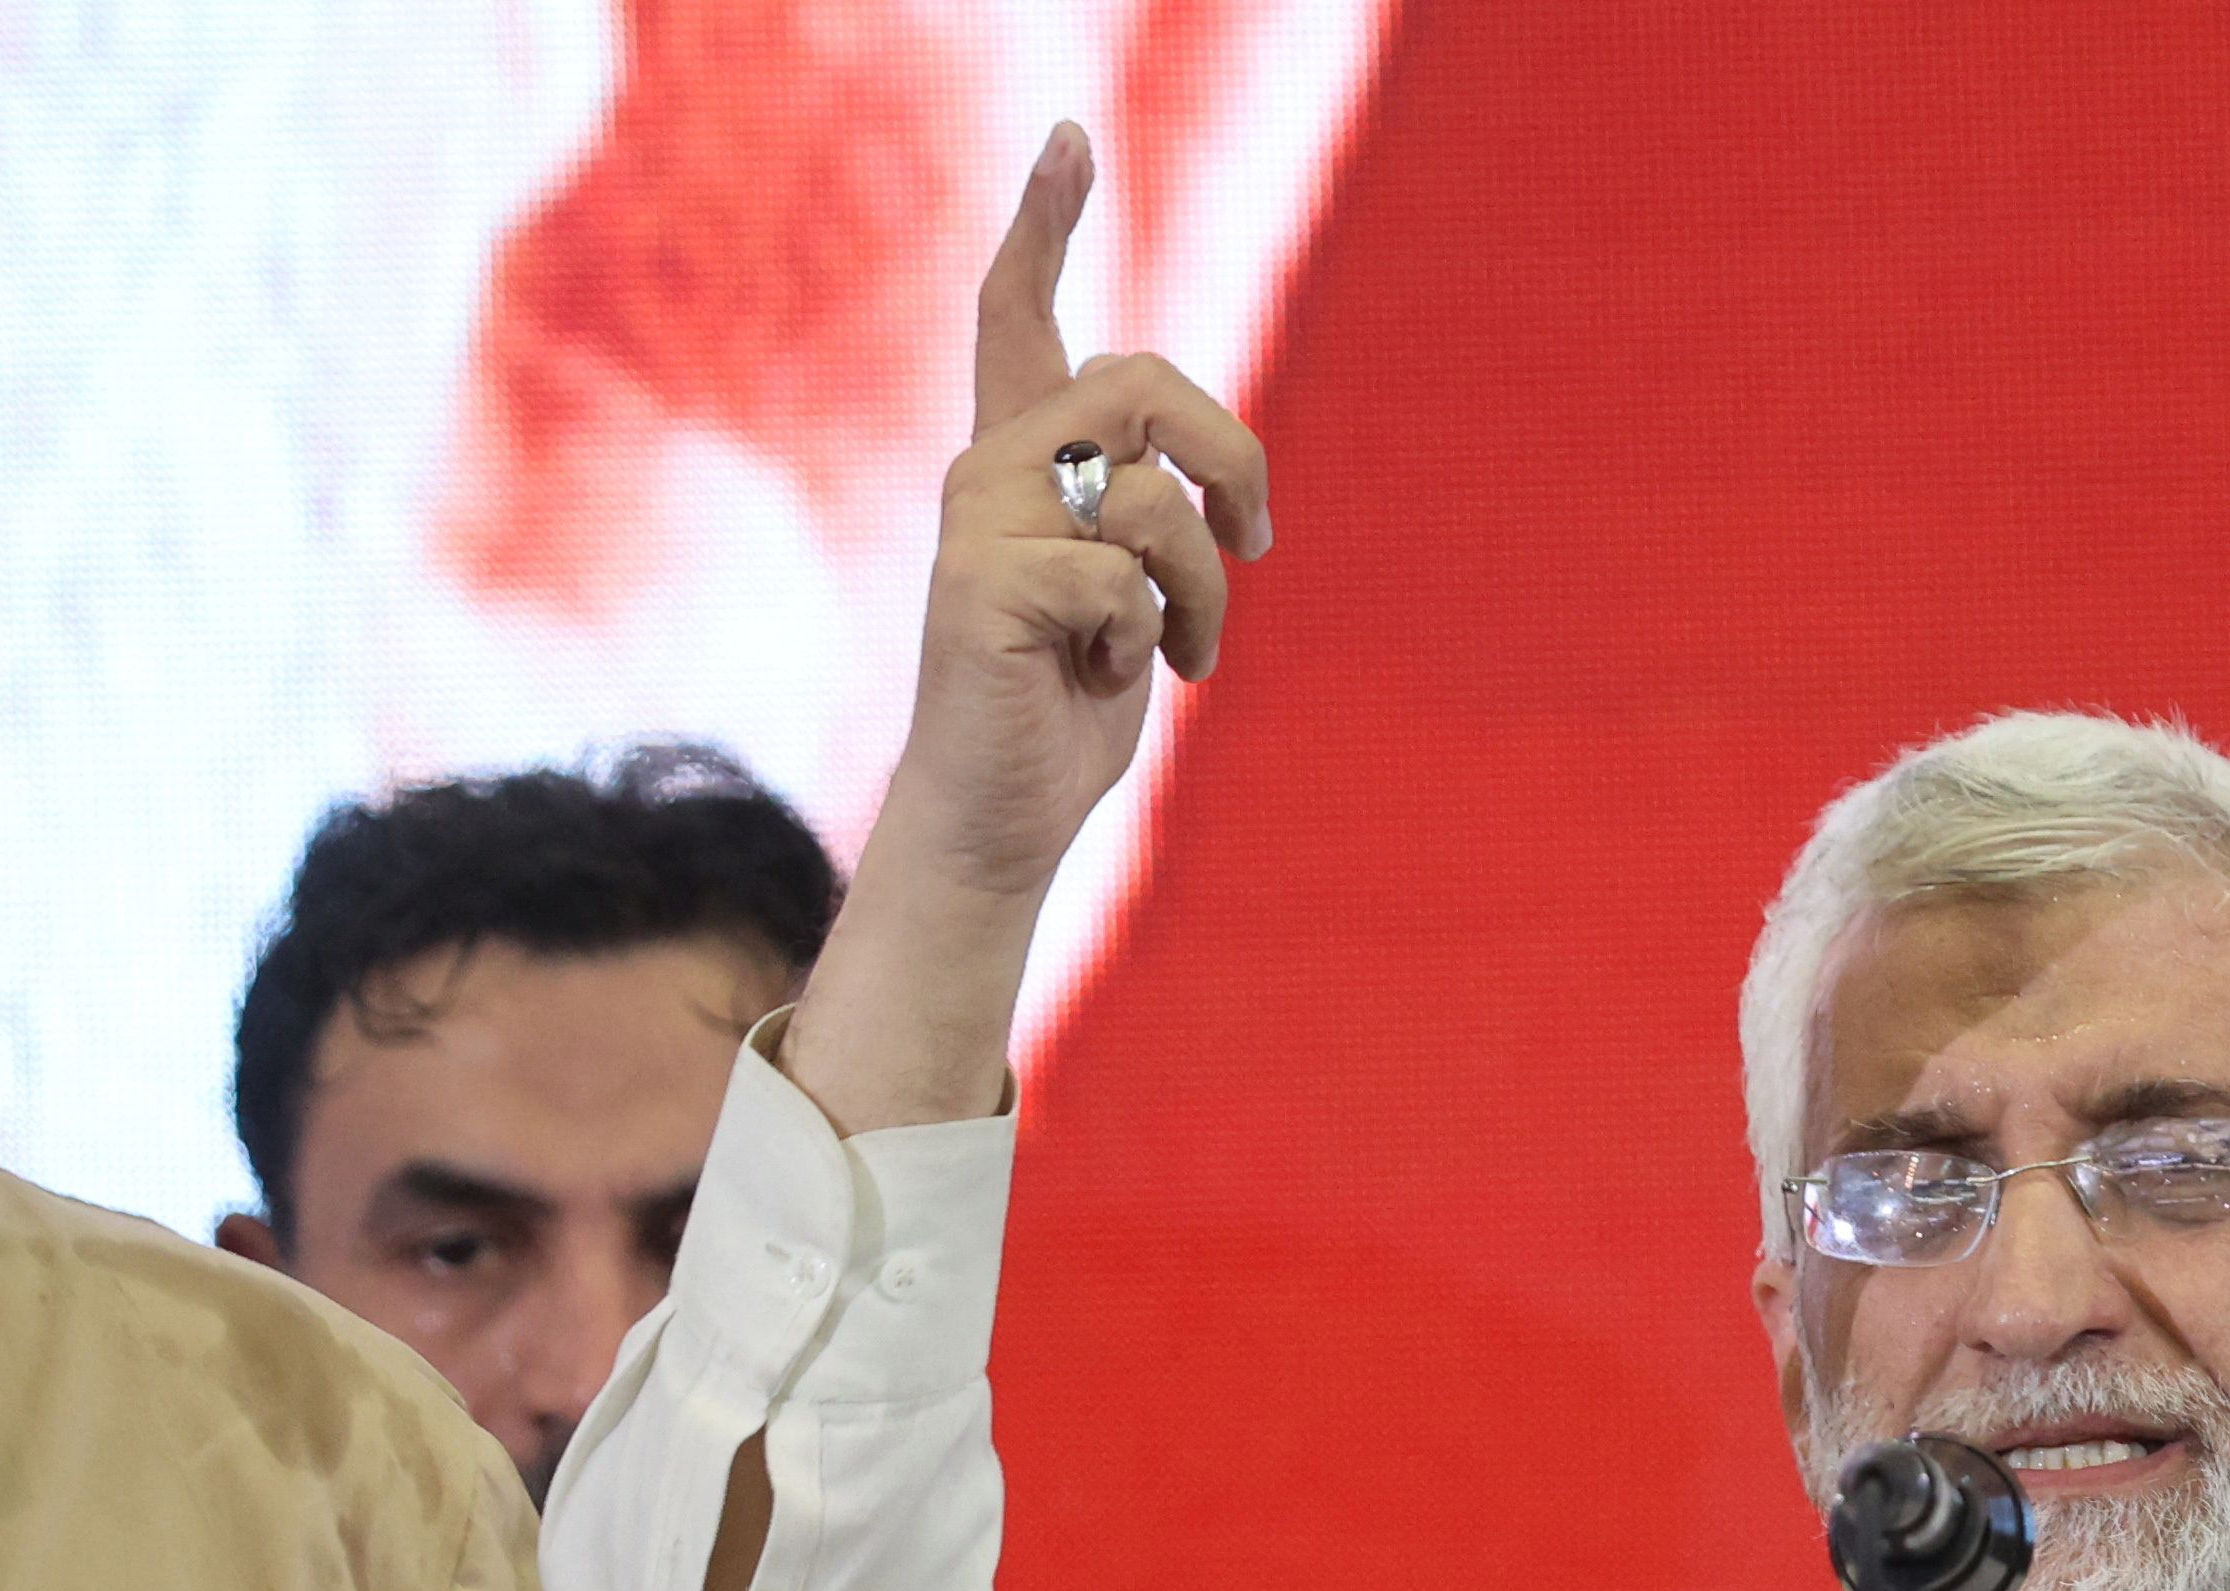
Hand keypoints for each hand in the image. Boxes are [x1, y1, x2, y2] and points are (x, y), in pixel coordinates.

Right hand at [783, 121, 1269, 1134]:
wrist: (1006, 816)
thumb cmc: (1072, 705)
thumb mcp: (1136, 586)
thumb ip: (1153, 506)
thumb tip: (1213, 481)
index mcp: (1022, 456)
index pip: (1018, 312)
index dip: (1043, 220)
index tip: (1066, 135)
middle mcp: (987, 467)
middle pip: (1147, 383)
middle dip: (1237, 459)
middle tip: (1255, 544)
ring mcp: (975, 521)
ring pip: (1155, 493)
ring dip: (1206, 588)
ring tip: (1177, 647)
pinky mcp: (980, 585)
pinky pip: (1127, 575)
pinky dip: (1155, 637)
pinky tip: (1110, 674)